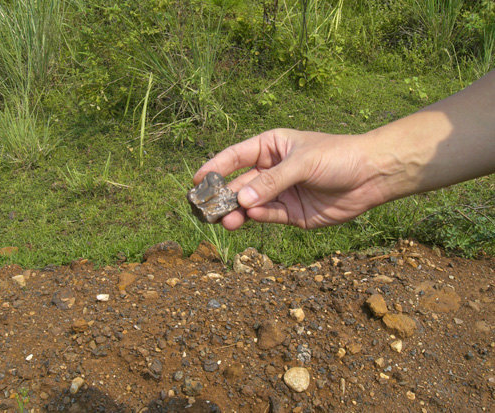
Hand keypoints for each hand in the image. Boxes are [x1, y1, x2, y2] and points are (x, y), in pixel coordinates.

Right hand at [194, 129, 384, 229]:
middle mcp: (272, 170)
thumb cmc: (338, 156)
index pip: (236, 156)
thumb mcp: (302, 163)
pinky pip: (268, 216)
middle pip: (239, 183)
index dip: (215, 167)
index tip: (196, 180)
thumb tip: (241, 199)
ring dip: (237, 211)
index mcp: (271, 147)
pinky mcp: (291, 213)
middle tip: (205, 209)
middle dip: (223, 195)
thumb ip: (272, 182)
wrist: (372, 176)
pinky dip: (259, 217)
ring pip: (250, 203)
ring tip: (225, 220)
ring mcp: (280, 193)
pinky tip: (251, 216)